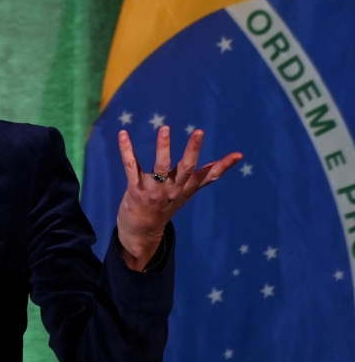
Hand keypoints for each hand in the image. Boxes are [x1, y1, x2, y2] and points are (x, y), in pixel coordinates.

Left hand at [115, 126, 241, 270]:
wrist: (141, 232)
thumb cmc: (164, 207)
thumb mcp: (186, 194)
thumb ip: (203, 177)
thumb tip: (231, 161)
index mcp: (186, 188)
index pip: (209, 176)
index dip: (224, 166)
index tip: (237, 154)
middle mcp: (173, 189)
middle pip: (186, 168)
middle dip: (193, 150)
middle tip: (199, 132)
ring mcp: (154, 190)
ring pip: (161, 166)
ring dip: (163, 147)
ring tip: (165, 128)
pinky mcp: (136, 189)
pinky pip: (131, 166)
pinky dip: (126, 149)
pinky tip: (123, 134)